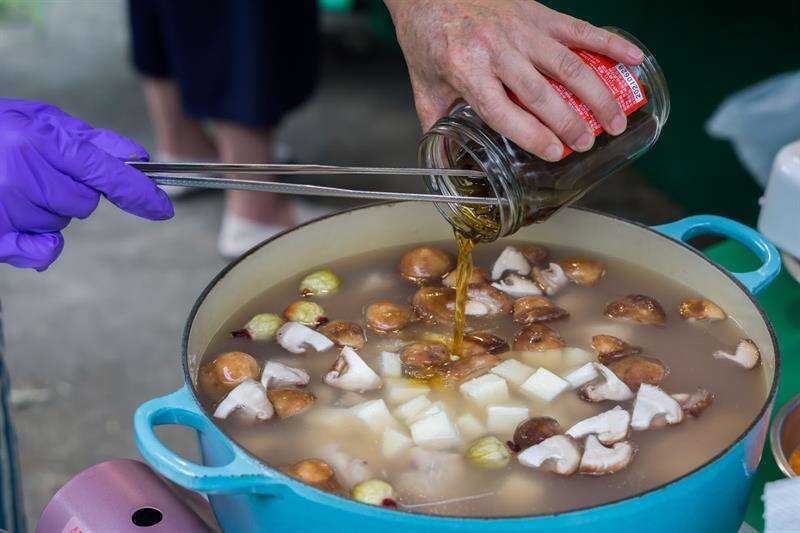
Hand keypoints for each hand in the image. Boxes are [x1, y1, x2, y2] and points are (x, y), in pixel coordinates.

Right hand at [0, 99, 172, 270]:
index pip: (106, 173)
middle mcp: (25, 176)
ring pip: (61, 222)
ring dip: (48, 209)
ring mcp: (8, 208)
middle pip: (84, 203)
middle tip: (39, 172)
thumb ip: (93, 141)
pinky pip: (41, 251)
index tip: (162, 209)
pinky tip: (20, 223)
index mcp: (42, 143)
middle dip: (73, 189)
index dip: (139, 193)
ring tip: (15, 184)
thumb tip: (137, 155)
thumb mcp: (43, 121)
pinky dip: (40, 245)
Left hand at [385, 0, 643, 160]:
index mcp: (466, 70)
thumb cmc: (427, 36)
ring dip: (597, 93)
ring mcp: (521, 30)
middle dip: (570, 122)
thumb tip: (446, 162)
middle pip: (541, 92)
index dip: (532, 135)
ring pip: (567, 64)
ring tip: (616, 120)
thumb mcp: (424, 85)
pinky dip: (610, 43)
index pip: (503, 110)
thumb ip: (437, 124)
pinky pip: (579, 29)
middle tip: (588, 143)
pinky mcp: (538, 13)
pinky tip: (634, 58)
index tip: (554, 153)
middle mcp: (497, 50)